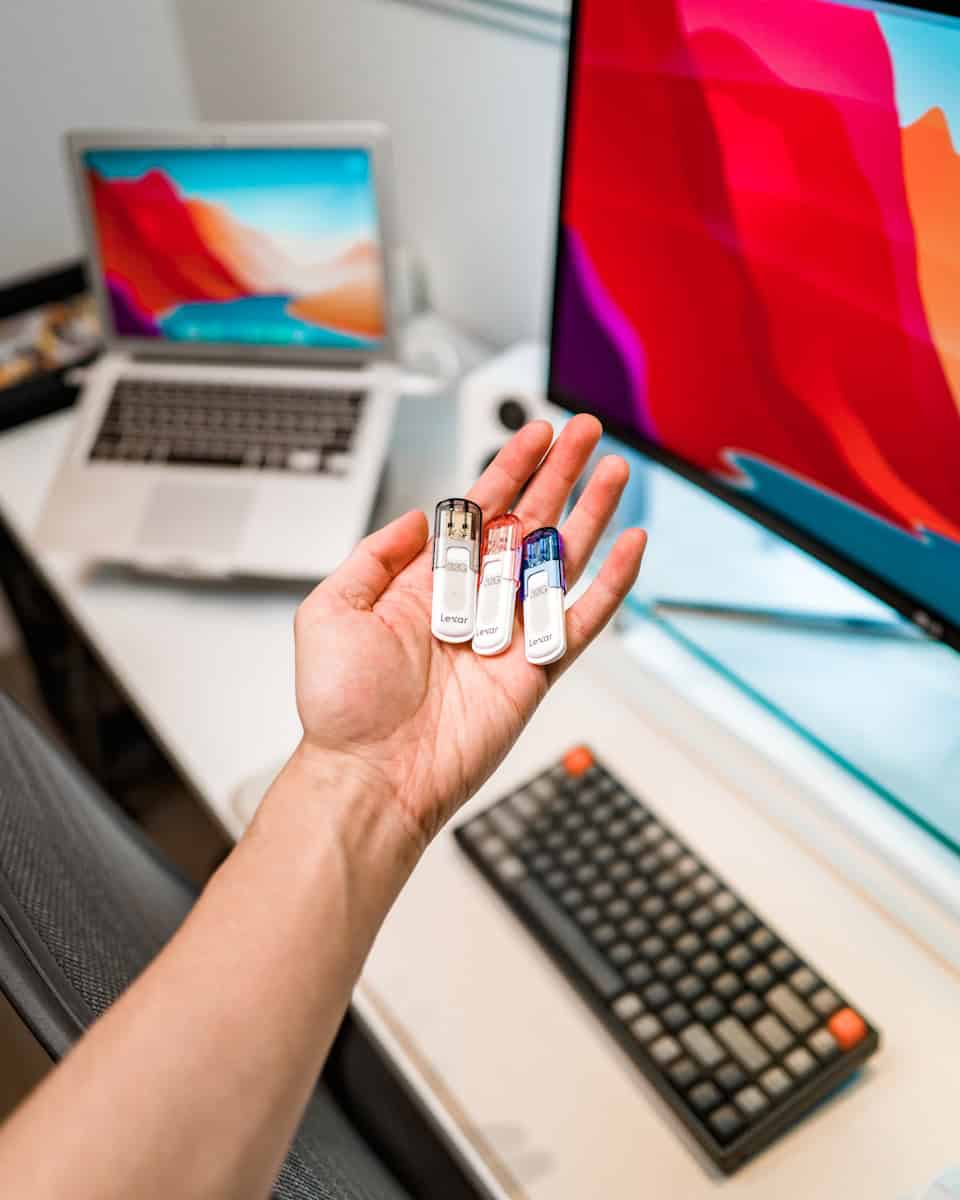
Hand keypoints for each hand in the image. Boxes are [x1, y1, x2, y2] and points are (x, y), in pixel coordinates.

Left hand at [292, 416, 646, 848]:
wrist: (372, 773)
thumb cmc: (343, 705)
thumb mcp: (331, 609)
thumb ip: (375, 556)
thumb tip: (417, 520)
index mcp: (428, 584)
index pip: (478, 510)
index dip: (509, 468)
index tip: (534, 433)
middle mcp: (473, 602)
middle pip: (527, 522)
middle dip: (558, 474)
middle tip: (587, 432)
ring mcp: (509, 633)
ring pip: (560, 559)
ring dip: (590, 512)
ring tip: (615, 470)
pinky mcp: (537, 669)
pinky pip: (582, 617)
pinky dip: (610, 582)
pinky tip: (630, 545)